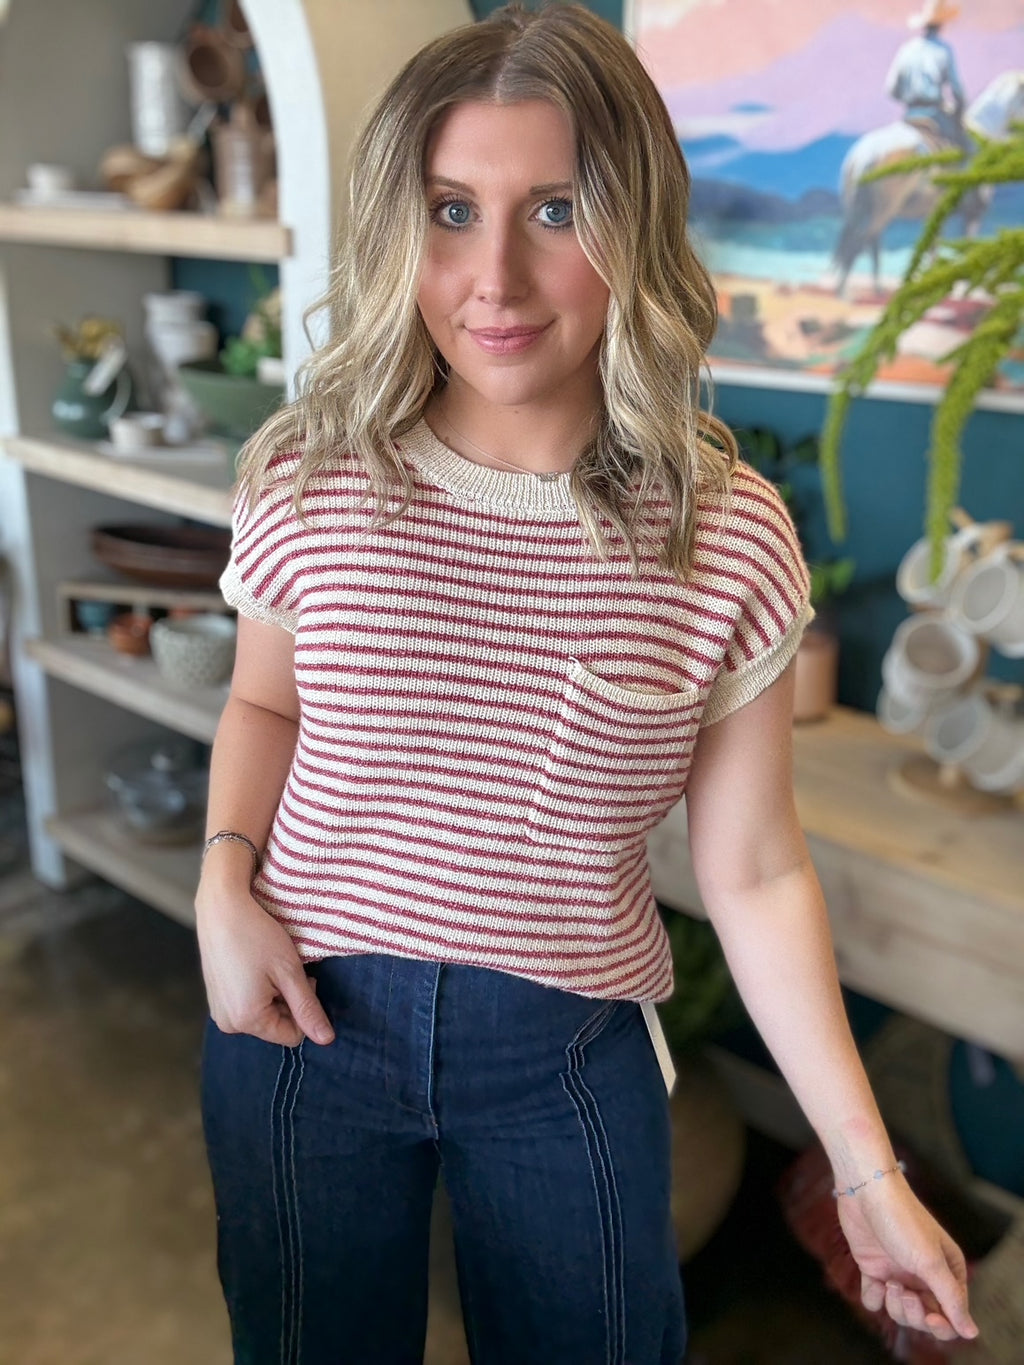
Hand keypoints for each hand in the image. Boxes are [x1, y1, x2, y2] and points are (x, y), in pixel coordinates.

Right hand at [196, 893, 334, 1047]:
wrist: (221, 909)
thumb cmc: (256, 936)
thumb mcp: (289, 972)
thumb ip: (307, 1008)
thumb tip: (326, 1040)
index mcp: (247, 1020)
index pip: (292, 1035)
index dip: (304, 1008)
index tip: (300, 978)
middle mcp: (228, 1023)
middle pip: (276, 1026)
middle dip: (287, 1001)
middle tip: (284, 968)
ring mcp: (218, 1011)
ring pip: (262, 1015)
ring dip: (272, 994)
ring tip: (267, 965)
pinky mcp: (215, 999)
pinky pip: (246, 1005)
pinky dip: (257, 990)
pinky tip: (253, 966)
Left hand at [837, 1177, 978, 1342]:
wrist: (866, 1190)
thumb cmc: (903, 1220)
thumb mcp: (931, 1262)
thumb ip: (951, 1299)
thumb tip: (972, 1333)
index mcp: (947, 1272)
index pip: (951, 1315)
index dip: (942, 1325)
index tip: (931, 1318)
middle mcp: (924, 1275)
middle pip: (924, 1317)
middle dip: (915, 1315)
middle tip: (905, 1293)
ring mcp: (898, 1272)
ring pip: (900, 1312)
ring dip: (895, 1306)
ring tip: (890, 1284)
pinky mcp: (874, 1269)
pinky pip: (875, 1300)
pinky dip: (873, 1297)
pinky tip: (874, 1281)